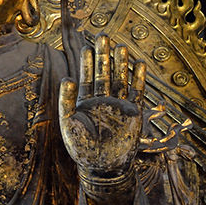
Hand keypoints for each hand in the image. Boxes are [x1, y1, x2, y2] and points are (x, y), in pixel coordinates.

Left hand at [58, 35, 145, 177]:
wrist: (102, 167)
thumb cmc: (81, 148)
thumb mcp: (69, 122)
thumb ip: (67, 100)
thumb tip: (66, 78)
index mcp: (85, 102)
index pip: (86, 77)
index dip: (86, 62)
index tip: (86, 46)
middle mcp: (101, 100)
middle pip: (103, 73)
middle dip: (103, 56)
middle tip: (103, 36)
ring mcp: (117, 106)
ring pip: (120, 79)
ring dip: (121, 63)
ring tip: (121, 46)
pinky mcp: (132, 114)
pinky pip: (136, 93)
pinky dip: (138, 79)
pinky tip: (139, 64)